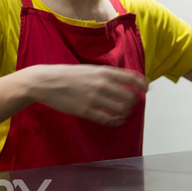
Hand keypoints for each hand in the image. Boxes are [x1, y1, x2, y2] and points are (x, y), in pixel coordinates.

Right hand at [23, 64, 147, 125]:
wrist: (45, 82)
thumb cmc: (68, 74)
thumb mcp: (91, 68)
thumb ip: (107, 75)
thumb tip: (125, 82)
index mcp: (104, 72)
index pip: (132, 78)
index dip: (143, 84)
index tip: (146, 89)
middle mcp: (102, 84)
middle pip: (130, 97)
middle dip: (133, 102)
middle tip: (131, 104)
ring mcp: (94, 98)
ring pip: (121, 110)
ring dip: (125, 112)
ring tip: (123, 113)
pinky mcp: (86, 111)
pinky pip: (107, 119)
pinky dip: (116, 121)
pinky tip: (116, 121)